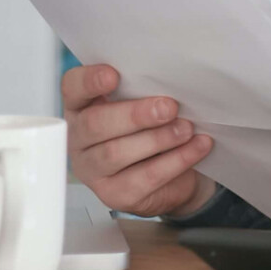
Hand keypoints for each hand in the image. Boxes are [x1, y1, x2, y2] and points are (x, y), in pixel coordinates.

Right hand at [61, 63, 215, 217]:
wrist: (173, 173)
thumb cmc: (152, 128)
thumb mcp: (145, 103)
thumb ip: (145, 90)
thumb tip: (168, 79)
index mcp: (82, 107)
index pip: (73, 88)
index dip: (89, 81)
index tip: (114, 75)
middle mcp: (80, 139)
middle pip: (94, 124)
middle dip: (134, 115)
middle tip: (168, 108)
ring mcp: (93, 170)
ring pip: (116, 153)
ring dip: (157, 139)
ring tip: (186, 129)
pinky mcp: (114, 194)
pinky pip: (144, 177)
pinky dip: (176, 160)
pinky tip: (197, 147)